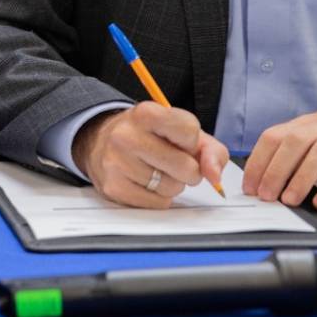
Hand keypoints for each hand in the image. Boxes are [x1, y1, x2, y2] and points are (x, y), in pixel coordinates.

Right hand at [72, 103, 228, 208]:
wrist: (101, 142)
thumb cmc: (147, 136)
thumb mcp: (179, 131)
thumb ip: (209, 150)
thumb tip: (215, 176)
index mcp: (145, 113)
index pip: (190, 130)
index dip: (192, 142)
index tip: (181, 141)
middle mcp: (127, 135)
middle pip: (185, 166)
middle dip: (189, 170)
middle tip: (175, 162)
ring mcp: (117, 162)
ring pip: (172, 188)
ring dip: (173, 184)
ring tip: (157, 171)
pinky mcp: (113, 187)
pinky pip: (157, 204)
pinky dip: (159, 198)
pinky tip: (147, 183)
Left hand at [242, 97, 316, 209]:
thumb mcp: (316, 136)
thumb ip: (294, 152)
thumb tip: (264, 178)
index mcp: (305, 124)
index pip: (273, 136)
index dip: (258, 160)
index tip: (249, 185)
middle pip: (293, 142)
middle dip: (275, 170)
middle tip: (266, 195)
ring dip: (301, 178)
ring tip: (290, 200)